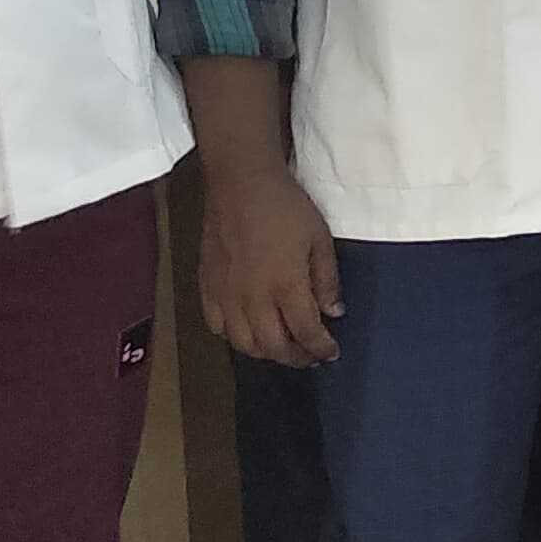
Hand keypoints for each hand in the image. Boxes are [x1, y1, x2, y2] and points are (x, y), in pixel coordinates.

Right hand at [197, 162, 341, 367]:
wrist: (241, 184)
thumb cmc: (285, 207)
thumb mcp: (319, 239)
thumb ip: (327, 279)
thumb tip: (334, 312)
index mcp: (286, 286)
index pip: (305, 333)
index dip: (320, 348)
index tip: (331, 353)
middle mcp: (253, 298)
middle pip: (273, 347)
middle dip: (296, 357)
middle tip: (310, 356)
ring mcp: (226, 295)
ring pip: (243, 344)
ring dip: (266, 352)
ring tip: (282, 345)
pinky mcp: (207, 287)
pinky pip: (216, 326)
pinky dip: (234, 337)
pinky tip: (248, 329)